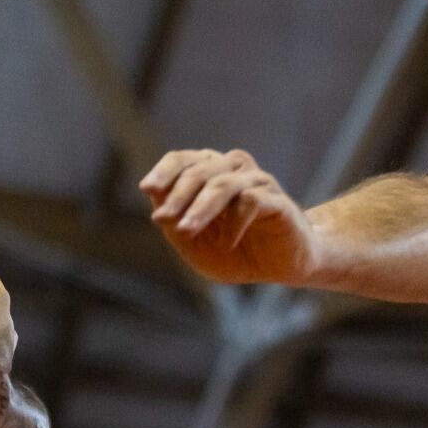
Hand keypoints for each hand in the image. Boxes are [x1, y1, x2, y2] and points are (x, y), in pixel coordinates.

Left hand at [140, 149, 318, 286]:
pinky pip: (252, 200)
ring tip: (185, 231)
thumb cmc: (234, 253)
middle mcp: (232, 169)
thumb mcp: (195, 245)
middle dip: (177, 196)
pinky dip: (234, 222)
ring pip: (223, 183)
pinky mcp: (277, 200)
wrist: (280, 266)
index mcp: (208, 174)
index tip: (147, 189)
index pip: (181, 160)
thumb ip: (175, 225)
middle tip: (162, 219)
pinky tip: (228, 242)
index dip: (163, 172)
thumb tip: (157, 204)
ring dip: (200, 208)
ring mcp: (256, 182)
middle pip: (198, 171)